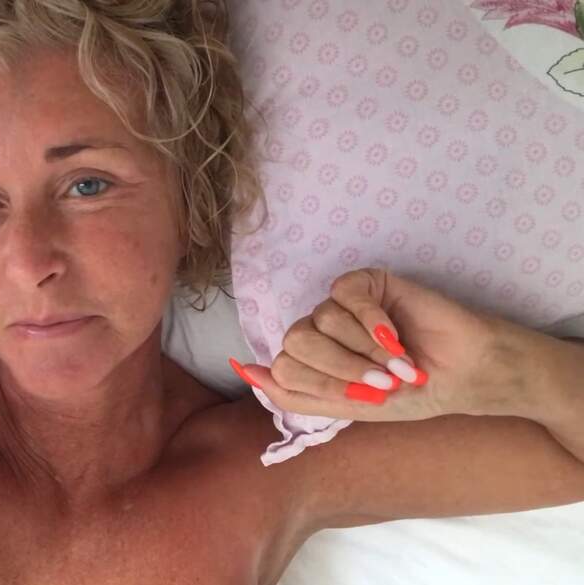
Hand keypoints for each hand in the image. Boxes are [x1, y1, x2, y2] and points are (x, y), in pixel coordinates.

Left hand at [230, 268, 528, 421]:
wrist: (462, 375)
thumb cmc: (409, 394)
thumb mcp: (349, 406)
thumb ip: (296, 394)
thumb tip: (244, 371)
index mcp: (312, 362)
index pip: (285, 368)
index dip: (322, 384)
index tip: (365, 396)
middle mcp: (321, 332)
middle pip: (296, 341)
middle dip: (340, 367)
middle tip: (383, 381)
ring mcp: (342, 306)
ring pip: (321, 319)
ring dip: (364, 349)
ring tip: (399, 360)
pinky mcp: (366, 283)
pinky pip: (344, 293)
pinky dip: (369, 320)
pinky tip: (395, 333)